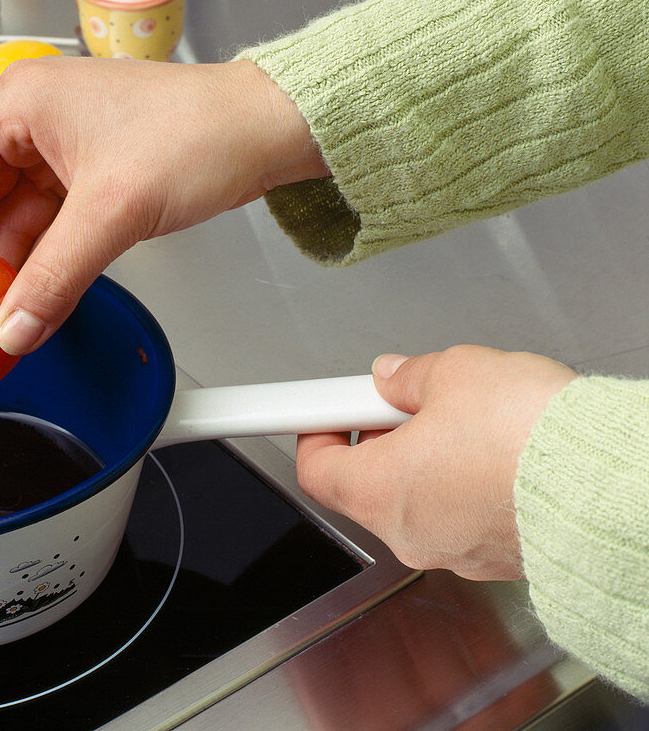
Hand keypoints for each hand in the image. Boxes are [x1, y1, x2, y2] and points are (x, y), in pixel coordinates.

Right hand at [0, 57, 325, 353]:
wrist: (267, 128)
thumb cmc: (199, 133)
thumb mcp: (113, 211)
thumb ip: (54, 277)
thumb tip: (13, 329)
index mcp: (20, 103)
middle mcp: (33, 120)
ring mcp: (63, 147)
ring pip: (10, 214)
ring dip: (0, 264)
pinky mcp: (91, 173)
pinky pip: (46, 222)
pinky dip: (37, 259)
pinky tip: (28, 296)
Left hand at [295, 345, 577, 580]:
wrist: (613, 486)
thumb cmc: (530, 437)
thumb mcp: (456, 373)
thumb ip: (410, 377)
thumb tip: (393, 377)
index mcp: (378, 490)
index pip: (317, 470)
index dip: (316, 432)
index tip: (323, 411)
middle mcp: (411, 532)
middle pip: (366, 486)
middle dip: (378, 439)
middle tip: (399, 402)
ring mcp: (456, 552)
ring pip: (419, 501)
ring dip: (426, 460)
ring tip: (461, 419)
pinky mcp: (499, 556)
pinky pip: (463, 516)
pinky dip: (465, 485)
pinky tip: (495, 451)